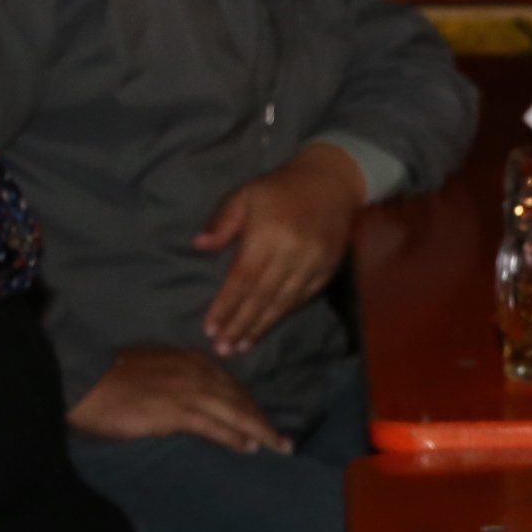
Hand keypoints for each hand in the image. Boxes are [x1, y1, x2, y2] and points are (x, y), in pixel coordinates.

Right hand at [70, 346, 289, 454]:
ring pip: (236, 412)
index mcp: (189, 360)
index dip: (247, 403)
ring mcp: (189, 391)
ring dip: (260, 430)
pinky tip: (249, 448)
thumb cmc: (108, 379)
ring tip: (278, 447)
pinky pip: (216, 426)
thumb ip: (174, 382)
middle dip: (262, 418)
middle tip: (282, 439)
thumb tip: (184, 401)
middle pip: (239, 398)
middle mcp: (196, 372)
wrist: (83, 379)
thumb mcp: (152, 373)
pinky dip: (235, 437)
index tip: (260, 418)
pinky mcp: (178, 411)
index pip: (229, 384)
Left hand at [196, 142, 365, 354]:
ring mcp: (313, 262)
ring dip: (260, 326)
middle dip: (240, 324)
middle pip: (261, 297)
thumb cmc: (280, 188)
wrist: (331, 182)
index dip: (226, 306)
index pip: (242, 279)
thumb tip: (199, 245)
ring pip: (283, 302)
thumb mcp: (245, 195)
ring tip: (241, 345)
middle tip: (222, 348)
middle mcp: (293, 252)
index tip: (210, 328)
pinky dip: (283, 314)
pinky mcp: (327, 269)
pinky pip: (302, 298)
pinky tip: (267, 326)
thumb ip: (222, 221)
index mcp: (269, 234)